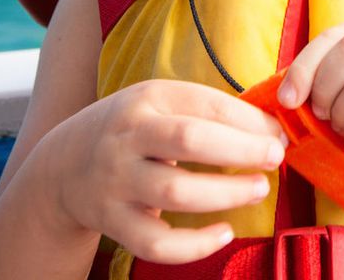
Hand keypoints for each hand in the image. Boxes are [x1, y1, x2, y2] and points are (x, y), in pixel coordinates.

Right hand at [45, 79, 285, 263]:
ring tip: (258, 190)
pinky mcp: (113, 221)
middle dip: (241, 149)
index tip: (279, 133)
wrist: (65, 163)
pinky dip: (195, 245)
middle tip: (275, 158)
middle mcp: (128, 137)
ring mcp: (117, 181)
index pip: (206, 104)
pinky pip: (156, 242)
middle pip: (190, 140)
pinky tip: (224, 232)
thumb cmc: (134, 130)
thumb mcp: (162, 103)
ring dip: (225, 193)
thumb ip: (210, 111)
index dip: (249, 121)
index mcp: (148, 98)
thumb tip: (273, 127)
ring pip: (175, 191)